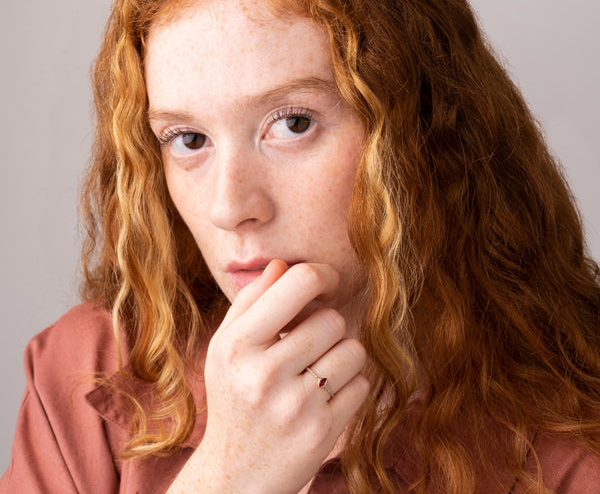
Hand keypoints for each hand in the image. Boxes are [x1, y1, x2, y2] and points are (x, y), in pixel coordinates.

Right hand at [167, 260, 368, 493]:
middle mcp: (264, 374)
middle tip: (311, 341)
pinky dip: (349, 385)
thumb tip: (282, 264)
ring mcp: (295, 406)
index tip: (325, 283)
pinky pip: (361, 385)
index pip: (299, 283)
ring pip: (353, 350)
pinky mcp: (322, 432)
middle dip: (327, 325)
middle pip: (332, 319)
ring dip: (342, 355)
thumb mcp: (225, 348)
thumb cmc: (233, 398)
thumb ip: (250, 301)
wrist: (236, 476)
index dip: (322, 274)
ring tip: (318, 369)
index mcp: (238, 345)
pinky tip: (325, 396)